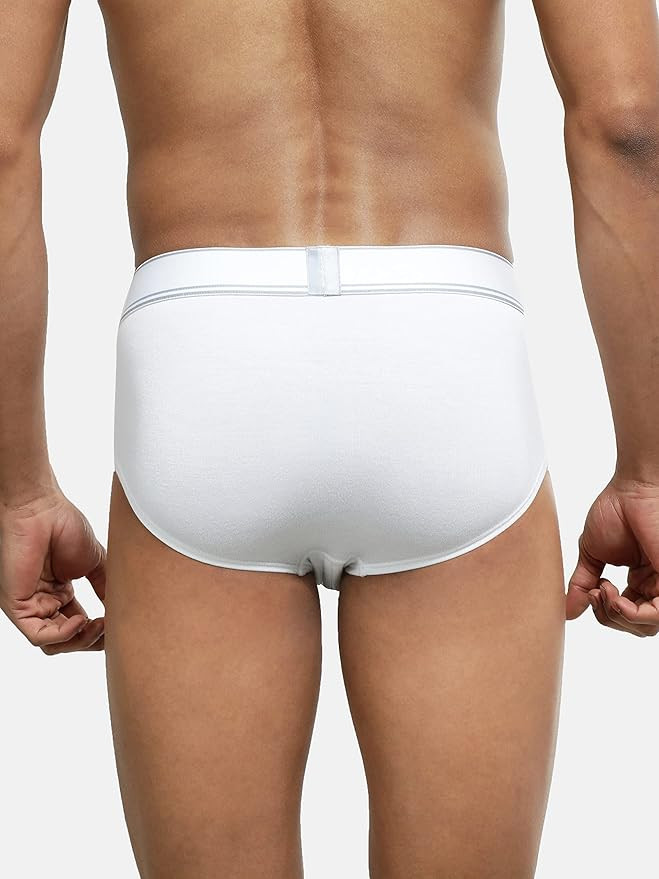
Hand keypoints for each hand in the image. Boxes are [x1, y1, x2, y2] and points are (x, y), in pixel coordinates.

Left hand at [0, 489, 105, 653]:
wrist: (41, 508)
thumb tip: (122, 610)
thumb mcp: (95, 562)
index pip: (78, 627)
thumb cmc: (63, 525)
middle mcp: (42, 602)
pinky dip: (63, 634)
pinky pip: (38, 635)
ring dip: (79, 641)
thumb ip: (106, 587)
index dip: (99, 633)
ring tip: (99, 625)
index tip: (120, 626)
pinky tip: (81, 621)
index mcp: (59, 594)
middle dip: (91, 641)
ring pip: (52, 643)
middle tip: (111, 630)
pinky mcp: (16, 606)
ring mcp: (29, 605)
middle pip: (67, 640)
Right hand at [566, 475, 658, 636]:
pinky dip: (630, 613)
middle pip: (635, 626)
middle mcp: (655, 585)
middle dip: (609, 617)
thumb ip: (581, 583)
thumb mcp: (591, 554)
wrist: (632, 489)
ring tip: (602, 591)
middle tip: (594, 592)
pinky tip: (613, 596)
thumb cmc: (616, 509)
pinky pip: (656, 615)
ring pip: (646, 625)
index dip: (603, 612)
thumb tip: (568, 611)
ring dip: (617, 615)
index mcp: (640, 581)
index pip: (624, 615)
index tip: (590, 590)